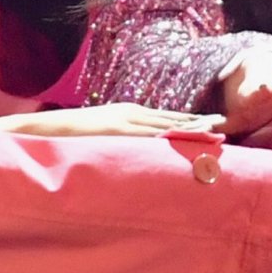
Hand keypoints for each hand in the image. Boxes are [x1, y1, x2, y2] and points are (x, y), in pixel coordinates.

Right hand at [0, 102, 221, 139]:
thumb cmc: (72, 140)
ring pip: (166, 124)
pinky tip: (187, 138)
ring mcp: (126, 120)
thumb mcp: (102, 141)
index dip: (190, 123)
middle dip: (198, 124)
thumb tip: (133, 158)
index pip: (166, 120)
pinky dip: (172, 134)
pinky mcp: (119, 128)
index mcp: (128, 116)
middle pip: (172, 119)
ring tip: (217, 133)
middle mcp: (132, 114)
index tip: (213, 128)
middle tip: (225, 128)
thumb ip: (120, 146)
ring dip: (192, 128)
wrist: (45, 131)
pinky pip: (149, 133)